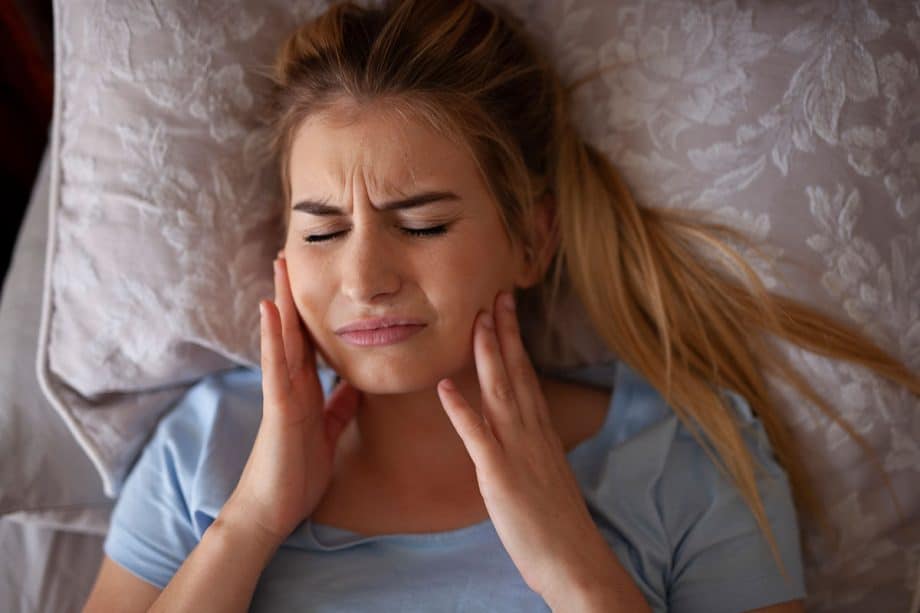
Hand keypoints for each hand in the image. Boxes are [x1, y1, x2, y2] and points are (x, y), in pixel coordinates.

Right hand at [225, 250, 361, 546]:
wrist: (274, 509)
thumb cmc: (298, 473)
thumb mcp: (328, 432)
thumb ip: (338, 407)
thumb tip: (356, 385)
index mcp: (305, 390)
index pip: (310, 342)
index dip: (313, 311)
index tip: (319, 279)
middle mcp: (291, 385)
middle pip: (294, 330)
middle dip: (294, 294)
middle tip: (293, 254)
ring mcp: (281, 393)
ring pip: (282, 339)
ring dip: (281, 301)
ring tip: (280, 264)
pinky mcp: (278, 407)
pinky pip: (276, 366)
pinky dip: (273, 337)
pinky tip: (271, 309)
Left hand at [435, 290, 621, 601]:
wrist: (574, 560)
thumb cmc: (558, 523)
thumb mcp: (546, 474)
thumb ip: (531, 447)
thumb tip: (519, 433)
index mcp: (541, 432)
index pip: (527, 375)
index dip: (515, 340)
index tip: (506, 310)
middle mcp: (531, 433)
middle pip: (516, 372)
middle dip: (503, 332)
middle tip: (494, 294)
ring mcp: (516, 451)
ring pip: (500, 392)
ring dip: (486, 355)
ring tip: (474, 321)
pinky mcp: (499, 475)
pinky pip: (477, 437)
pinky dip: (460, 410)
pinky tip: (443, 387)